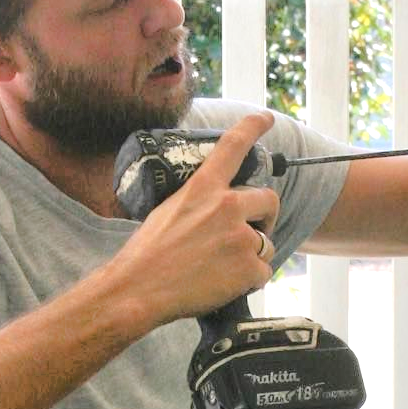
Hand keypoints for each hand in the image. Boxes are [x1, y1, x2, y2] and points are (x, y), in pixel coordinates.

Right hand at [117, 111, 280, 322]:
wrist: (138, 290)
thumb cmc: (146, 255)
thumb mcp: (168, 211)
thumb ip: (199, 204)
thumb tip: (214, 212)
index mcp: (203, 188)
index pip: (233, 146)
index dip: (253, 127)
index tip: (267, 118)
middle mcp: (227, 206)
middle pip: (269, 199)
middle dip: (266, 216)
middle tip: (254, 231)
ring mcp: (241, 237)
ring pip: (267, 242)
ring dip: (253, 255)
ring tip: (223, 268)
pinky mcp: (249, 268)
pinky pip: (263, 272)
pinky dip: (249, 281)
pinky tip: (225, 284)